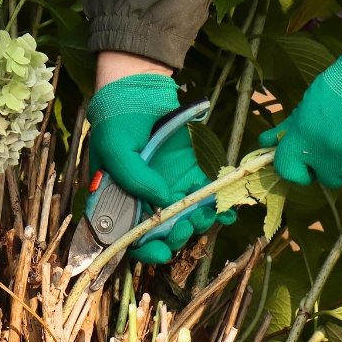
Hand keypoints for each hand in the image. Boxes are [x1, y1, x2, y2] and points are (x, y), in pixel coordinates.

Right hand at [87, 70, 233, 264]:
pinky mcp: (189, 176)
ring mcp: (167, 189)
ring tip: (205, 217)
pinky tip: (225, 213)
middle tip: (185, 228)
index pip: (127, 236)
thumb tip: (164, 203)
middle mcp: (142, 200)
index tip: (161, 252)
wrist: (138, 89)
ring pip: (184, 220)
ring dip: (196, 225)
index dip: (144, 250)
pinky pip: (203, 199)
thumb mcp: (116, 150)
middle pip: (159, 233)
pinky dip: (216, 209)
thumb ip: (135, 179)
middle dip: (175, 238)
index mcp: (117, 201)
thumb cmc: (117, 121)